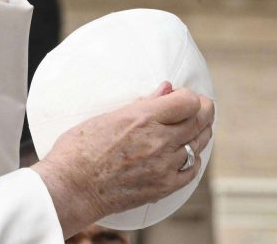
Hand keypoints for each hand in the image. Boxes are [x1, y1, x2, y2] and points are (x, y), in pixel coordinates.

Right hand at [31, 83, 214, 238]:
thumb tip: (166, 89)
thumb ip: (142, 103)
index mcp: (142, 118)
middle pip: (199, 121)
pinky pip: (191, 170)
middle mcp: (158, 140)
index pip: (188, 102)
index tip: (184, 95)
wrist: (71, 187)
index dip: (190, 96)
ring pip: (198, 145)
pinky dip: (193, 159)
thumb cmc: (79, 149)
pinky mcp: (163, 187)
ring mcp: (163, 165)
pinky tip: (188, 154)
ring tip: (196, 127)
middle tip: (202, 106)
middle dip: (204, 110)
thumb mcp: (106, 117)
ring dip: (200, 133)